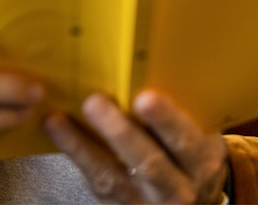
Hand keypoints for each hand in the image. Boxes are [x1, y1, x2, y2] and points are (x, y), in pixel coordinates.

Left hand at [45, 90, 229, 203]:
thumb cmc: (189, 157)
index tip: (145, 98)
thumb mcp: (200, 139)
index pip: (186, 142)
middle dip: (119, 133)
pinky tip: (56, 129)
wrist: (190, 202)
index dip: (166, 120)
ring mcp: (146, 202)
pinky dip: (74, 155)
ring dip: (83, 147)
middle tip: (94, 102)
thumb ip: (181, 117)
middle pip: (149, 163)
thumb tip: (142, 67)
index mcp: (202, 162)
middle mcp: (178, 188)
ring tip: (59, 119)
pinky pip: (94, 182)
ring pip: (112, 178)